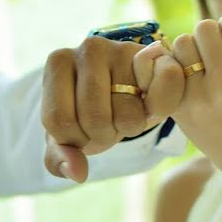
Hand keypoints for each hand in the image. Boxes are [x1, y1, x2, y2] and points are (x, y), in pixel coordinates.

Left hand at [42, 35, 184, 181]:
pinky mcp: (157, 54)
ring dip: (130, 128)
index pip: (58, 120)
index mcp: (58, 63)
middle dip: (103, 136)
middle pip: (94, 119)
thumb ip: (60, 158)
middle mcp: (88, 48)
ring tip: (126, 112)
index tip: (81, 129)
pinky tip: (149, 105)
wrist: (126, 89)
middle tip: (107, 123)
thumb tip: (77, 173)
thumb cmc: (88, 113)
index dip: (74, 140)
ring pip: (128, 115)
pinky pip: (164, 88)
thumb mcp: (67, 136)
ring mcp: (124, 48)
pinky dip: (160, 110)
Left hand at [168, 0, 221, 171]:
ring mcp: (199, 98)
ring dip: (192, 49)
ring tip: (205, 67)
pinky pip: (164, 65)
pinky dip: (174, 65)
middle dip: (211, 36)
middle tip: (220, 56)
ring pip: (182, 43)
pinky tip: (187, 77)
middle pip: (203, 27)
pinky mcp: (177, 108)